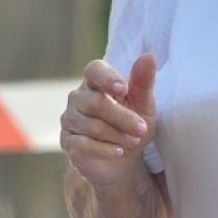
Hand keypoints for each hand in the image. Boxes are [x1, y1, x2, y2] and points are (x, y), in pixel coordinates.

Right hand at [61, 53, 157, 187]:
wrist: (122, 161)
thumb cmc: (132, 126)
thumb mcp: (144, 106)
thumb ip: (143, 82)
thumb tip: (149, 56)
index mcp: (95, 82)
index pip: (94, 70)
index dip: (107, 78)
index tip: (123, 89)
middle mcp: (78, 98)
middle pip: (96, 102)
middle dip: (123, 117)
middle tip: (142, 129)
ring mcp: (69, 120)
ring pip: (92, 125)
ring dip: (118, 135)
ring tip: (134, 141)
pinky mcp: (67, 142)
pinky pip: (84, 144)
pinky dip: (106, 149)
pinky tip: (119, 152)